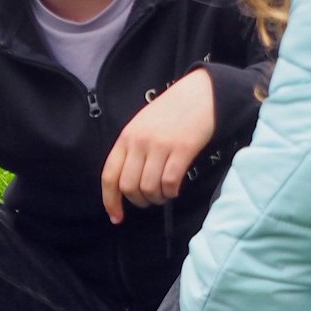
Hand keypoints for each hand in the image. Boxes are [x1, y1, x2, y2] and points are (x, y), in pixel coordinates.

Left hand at [101, 68, 215, 223]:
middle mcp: (139, 142)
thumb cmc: (171, 113)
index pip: (109, 176)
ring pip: (149, 187)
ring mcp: (160, 145)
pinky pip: (170, 181)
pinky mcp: (182, 148)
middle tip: (150, 201)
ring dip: (157, 199)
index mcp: (125, 138)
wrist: (200, 93)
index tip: (116, 217)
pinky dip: (171, 192)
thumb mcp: (142, 127)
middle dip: (138, 201)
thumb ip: (133, 151)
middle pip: (128, 186)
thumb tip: (128, 185)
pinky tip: (175, 189)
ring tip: (164, 195)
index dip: (110, 201)